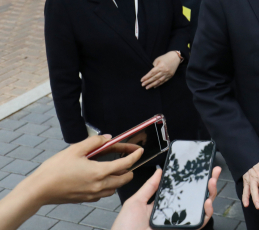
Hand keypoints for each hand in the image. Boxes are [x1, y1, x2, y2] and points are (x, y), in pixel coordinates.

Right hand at [0, 135, 142, 229]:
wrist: (39, 189)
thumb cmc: (55, 170)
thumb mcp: (75, 149)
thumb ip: (94, 142)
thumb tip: (107, 138)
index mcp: (99, 172)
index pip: (125, 164)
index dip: (134, 156)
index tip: (139, 151)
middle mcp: (99, 185)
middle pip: (124, 179)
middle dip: (130, 168)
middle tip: (128, 159)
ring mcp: (93, 194)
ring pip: (115, 187)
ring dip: (119, 178)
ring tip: (115, 168)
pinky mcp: (86, 199)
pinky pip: (104, 194)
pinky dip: (108, 186)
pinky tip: (101, 178)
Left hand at [111, 166, 220, 229]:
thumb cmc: (125, 228)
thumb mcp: (135, 202)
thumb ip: (149, 187)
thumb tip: (159, 171)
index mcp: (163, 204)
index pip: (182, 189)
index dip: (192, 179)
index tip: (200, 168)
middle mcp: (174, 213)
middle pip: (196, 197)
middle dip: (208, 183)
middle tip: (213, 171)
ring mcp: (179, 222)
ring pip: (201, 208)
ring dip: (210, 194)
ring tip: (210, 183)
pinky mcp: (183, 229)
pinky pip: (199, 223)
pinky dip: (206, 213)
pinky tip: (206, 202)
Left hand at [141, 51, 180, 88]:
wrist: (176, 57)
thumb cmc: (165, 58)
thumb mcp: (158, 60)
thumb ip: (154, 66)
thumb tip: (150, 73)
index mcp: (160, 66)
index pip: (151, 73)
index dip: (146, 77)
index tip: (141, 80)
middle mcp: (164, 71)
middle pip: (154, 78)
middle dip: (148, 82)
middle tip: (143, 85)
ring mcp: (167, 74)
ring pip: (159, 81)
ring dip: (152, 85)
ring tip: (147, 87)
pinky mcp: (170, 76)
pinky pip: (164, 81)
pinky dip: (159, 84)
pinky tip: (154, 86)